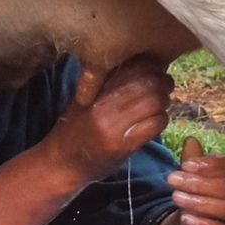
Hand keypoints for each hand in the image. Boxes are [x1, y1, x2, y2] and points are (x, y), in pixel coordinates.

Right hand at [44, 57, 173, 189]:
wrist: (60, 163)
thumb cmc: (72, 128)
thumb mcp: (83, 97)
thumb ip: (106, 80)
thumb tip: (140, 60)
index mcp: (93, 89)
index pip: (133, 66)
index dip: (150, 64)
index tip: (153, 70)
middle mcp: (103, 106)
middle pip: (149, 82)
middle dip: (163, 82)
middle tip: (163, 86)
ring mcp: (113, 127)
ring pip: (156, 102)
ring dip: (164, 102)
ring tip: (159, 105)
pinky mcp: (123, 146)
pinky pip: (155, 125)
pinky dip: (161, 120)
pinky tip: (154, 122)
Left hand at [164, 135, 224, 224]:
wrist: (192, 223)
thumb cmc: (193, 192)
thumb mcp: (189, 175)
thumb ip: (191, 159)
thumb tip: (190, 140)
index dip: (209, 164)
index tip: (185, 164)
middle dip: (197, 183)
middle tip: (171, 179)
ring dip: (198, 202)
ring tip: (175, 197)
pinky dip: (202, 224)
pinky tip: (185, 218)